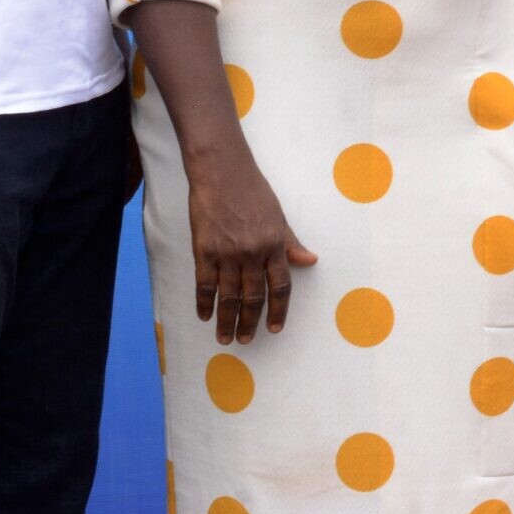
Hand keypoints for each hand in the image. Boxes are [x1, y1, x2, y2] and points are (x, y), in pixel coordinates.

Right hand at [183, 147, 316, 343]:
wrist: (222, 172)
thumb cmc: (253, 191)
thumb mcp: (278, 216)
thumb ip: (290, 242)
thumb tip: (309, 260)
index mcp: (274, 244)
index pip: (280, 287)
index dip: (279, 311)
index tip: (275, 329)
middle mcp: (252, 252)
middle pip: (253, 297)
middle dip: (250, 323)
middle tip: (246, 341)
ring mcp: (227, 253)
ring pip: (228, 296)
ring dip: (227, 320)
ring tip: (225, 338)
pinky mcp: (204, 250)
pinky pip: (204, 284)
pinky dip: (204, 303)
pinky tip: (205, 316)